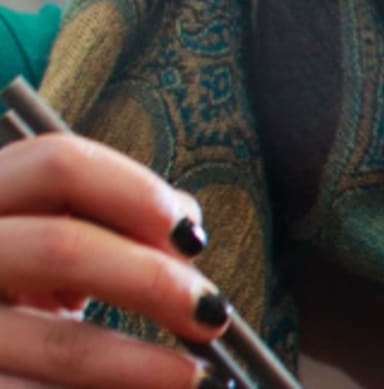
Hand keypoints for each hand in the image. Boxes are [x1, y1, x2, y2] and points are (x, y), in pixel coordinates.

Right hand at [0, 134, 238, 387]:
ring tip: (201, 379)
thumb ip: (112, 222)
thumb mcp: (49, 247)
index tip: (191, 236)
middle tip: (212, 312)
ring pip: (61, 343)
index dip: (135, 192)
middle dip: (152, 280)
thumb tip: (185, 234)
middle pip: (61, 247)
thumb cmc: (21, 295)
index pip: (56, 165)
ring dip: (145, 364)